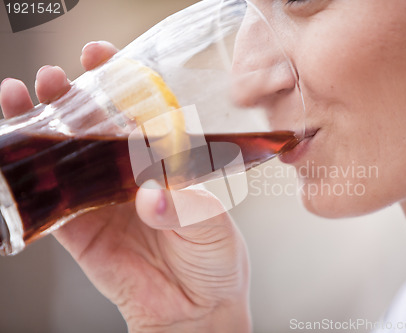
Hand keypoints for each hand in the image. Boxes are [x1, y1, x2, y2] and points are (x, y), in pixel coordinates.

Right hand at [0, 41, 250, 332]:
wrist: (196, 309)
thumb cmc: (214, 260)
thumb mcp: (213, 226)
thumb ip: (185, 207)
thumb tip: (150, 197)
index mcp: (163, 163)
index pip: (138, 112)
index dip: (119, 82)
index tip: (105, 57)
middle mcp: (129, 175)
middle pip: (93, 127)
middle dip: (71, 97)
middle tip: (57, 78)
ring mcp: (101, 200)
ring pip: (64, 158)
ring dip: (40, 127)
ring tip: (21, 100)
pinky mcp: (79, 232)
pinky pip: (50, 203)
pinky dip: (29, 181)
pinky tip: (13, 156)